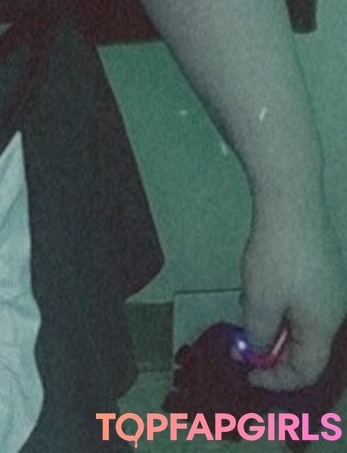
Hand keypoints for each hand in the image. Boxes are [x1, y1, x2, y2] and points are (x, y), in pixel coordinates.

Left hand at [241, 191, 346, 389]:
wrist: (291, 202)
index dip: (277, 380)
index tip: (249, 375)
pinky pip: (303, 297)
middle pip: (306, 346)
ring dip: (275, 320)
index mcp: (323, 326)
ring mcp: (331, 284)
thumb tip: (261, 348)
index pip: (306, 371)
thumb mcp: (260, 303)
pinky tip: (261, 280)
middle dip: (274, 348)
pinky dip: (281, 300)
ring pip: (302, 319)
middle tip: (246, 341)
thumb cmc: (277, 257)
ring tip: (249, 302)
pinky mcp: (324, 264)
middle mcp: (334, 309)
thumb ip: (260, 336)